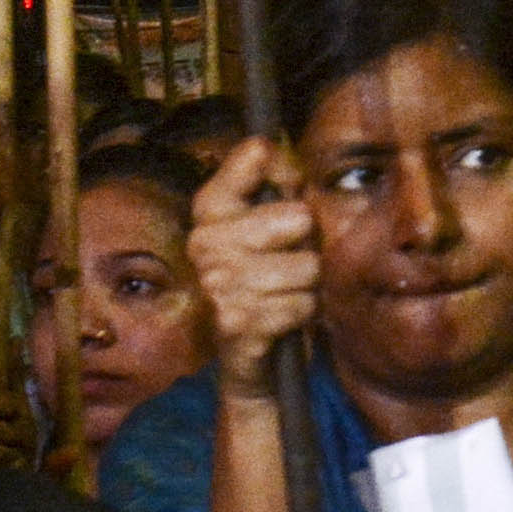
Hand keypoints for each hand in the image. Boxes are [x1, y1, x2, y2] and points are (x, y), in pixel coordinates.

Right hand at [184, 139, 318, 401]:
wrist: (247, 357)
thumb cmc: (267, 282)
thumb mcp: (270, 226)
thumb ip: (280, 184)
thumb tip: (285, 161)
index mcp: (210, 208)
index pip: (257, 154)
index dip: (287, 173)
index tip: (285, 194)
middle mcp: (205, 241)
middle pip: (299, 217)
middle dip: (307, 245)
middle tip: (289, 262)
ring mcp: (217, 283)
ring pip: (307, 266)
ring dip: (307, 285)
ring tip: (285, 291)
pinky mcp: (236, 322)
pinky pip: (302, 304)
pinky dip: (303, 313)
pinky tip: (281, 317)